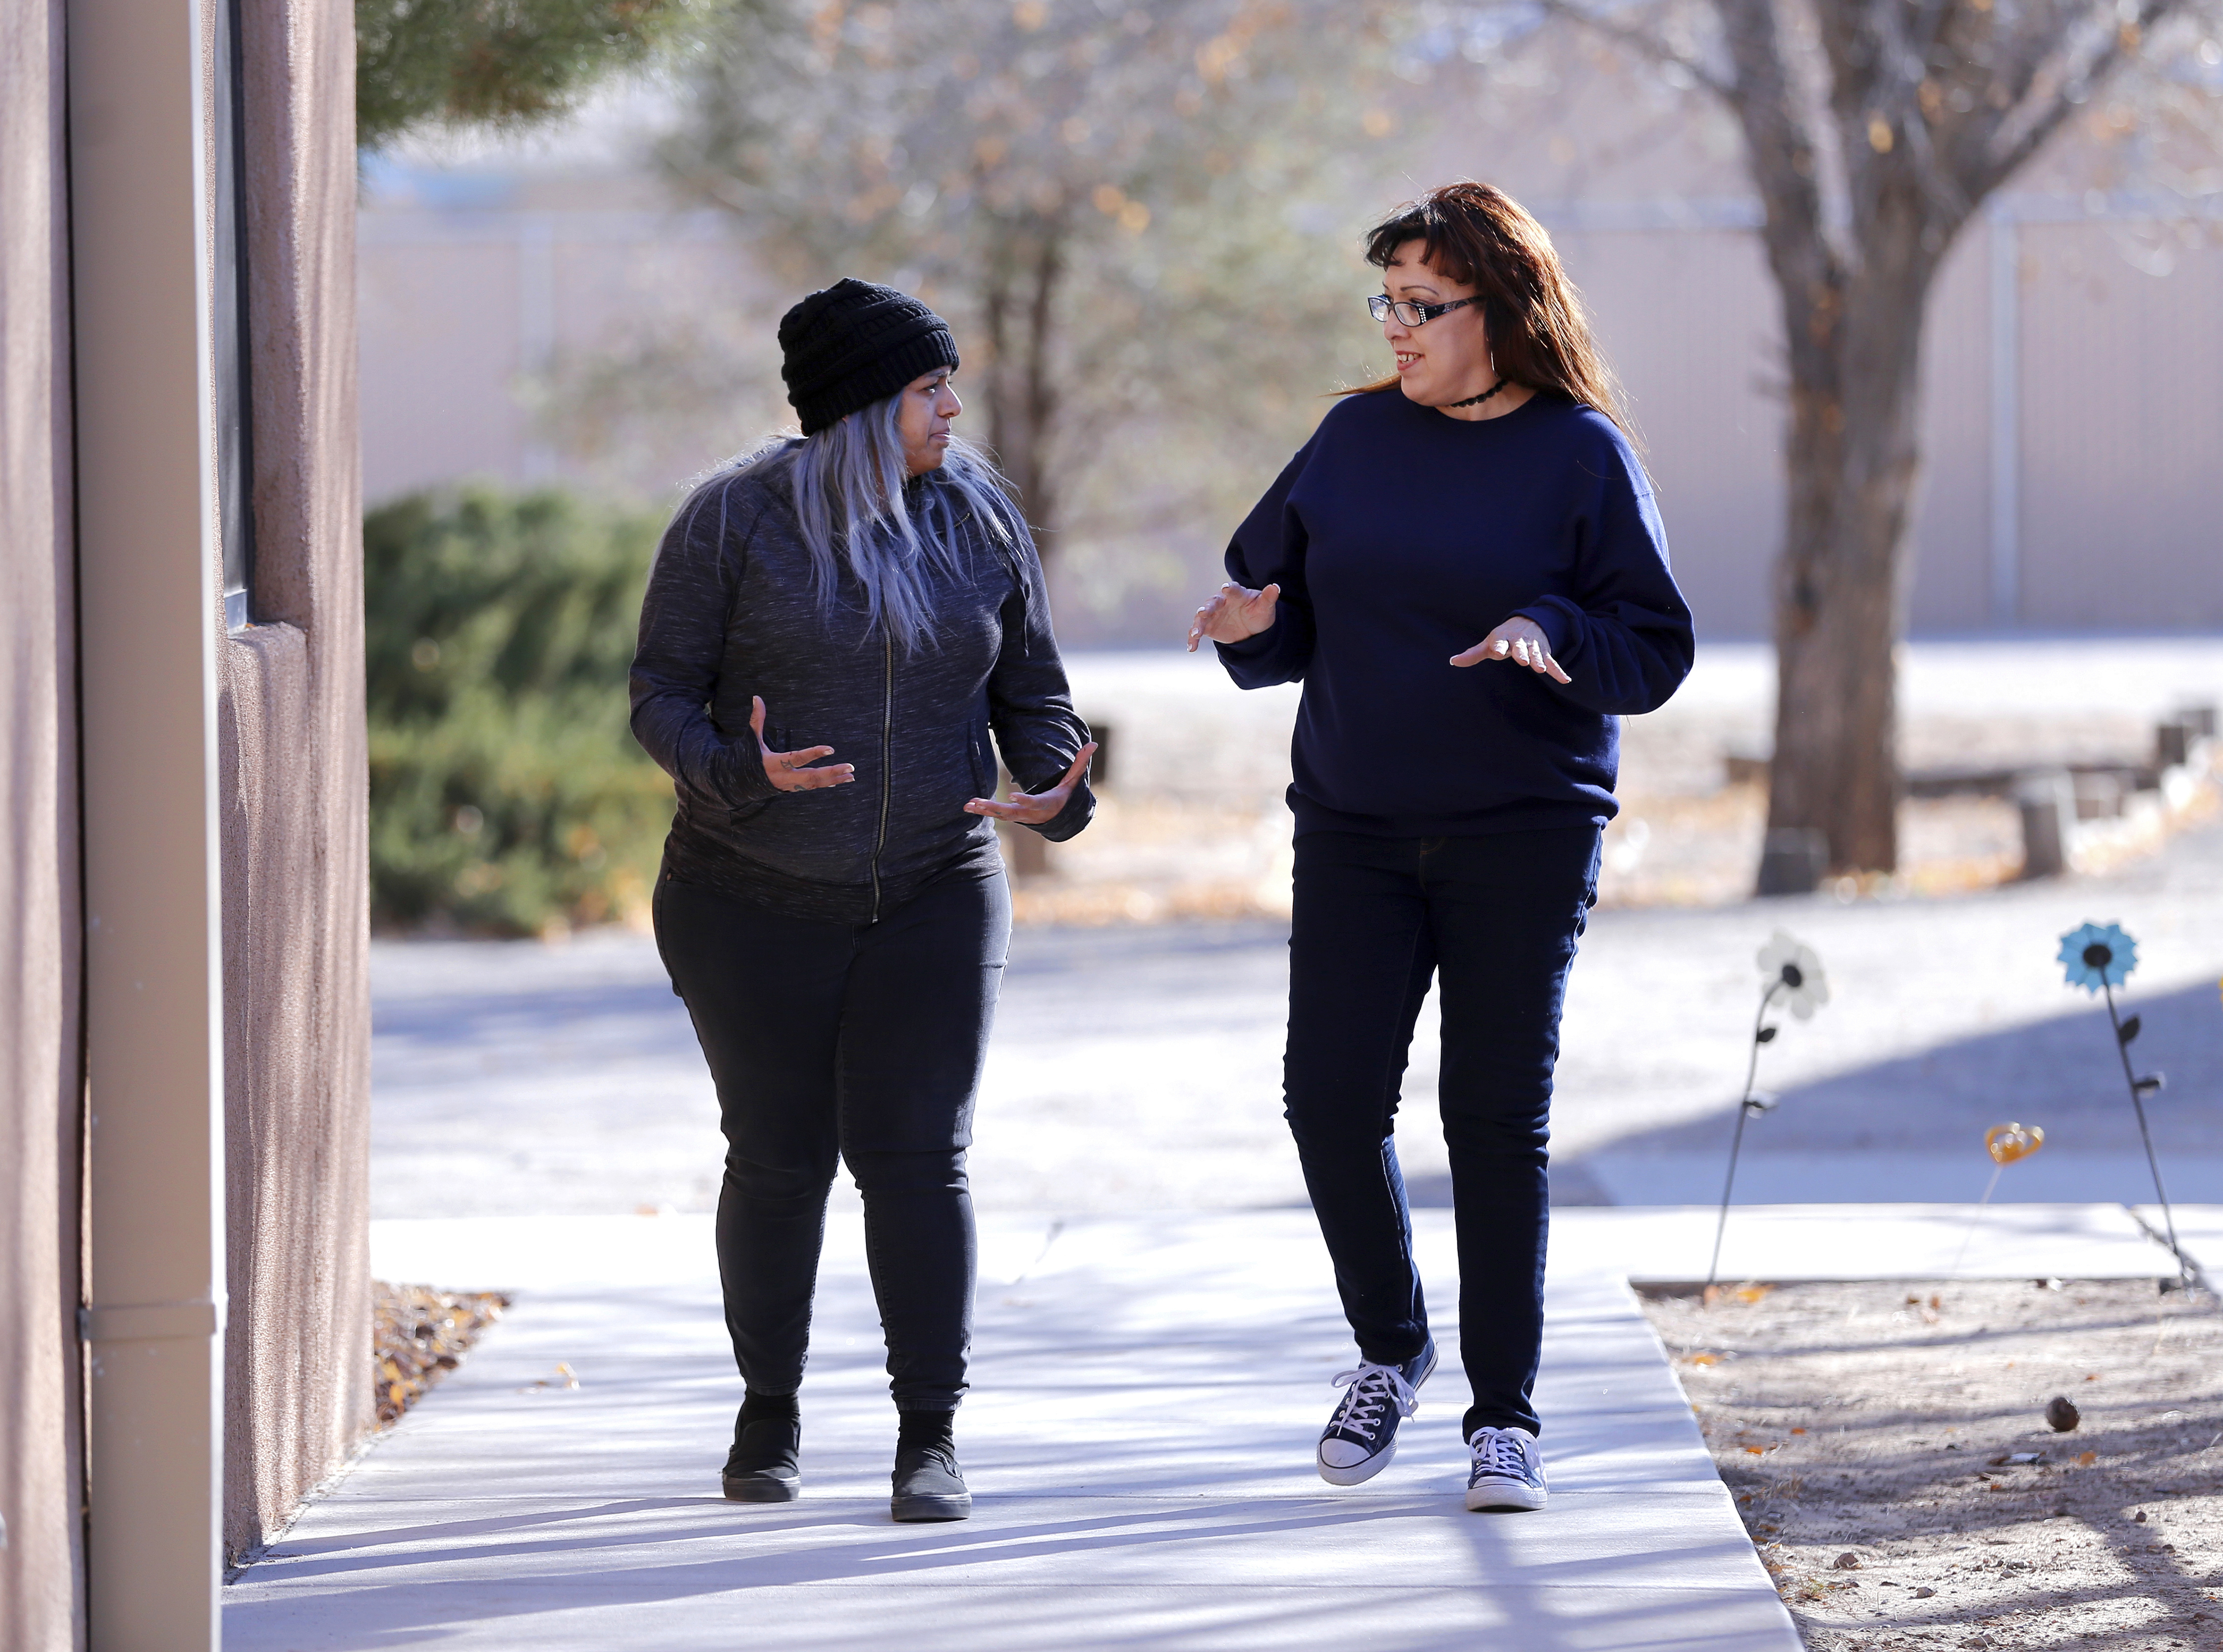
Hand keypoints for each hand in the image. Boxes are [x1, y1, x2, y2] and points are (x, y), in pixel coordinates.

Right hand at [751, 695, 853, 791]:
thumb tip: (756, 697)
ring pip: (814, 785)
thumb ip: (757, 719)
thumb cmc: (744, 759)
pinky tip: (838, 781)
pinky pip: (811, 788)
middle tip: (850, 767)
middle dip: (831, 773)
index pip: (798, 758)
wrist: (736, 783)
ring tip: (851, 775)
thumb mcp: (751, 739)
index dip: (814, 753)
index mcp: (774, 763)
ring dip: (833, 779)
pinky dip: (825, 783)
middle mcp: (783, 777)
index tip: (831, 749)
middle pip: (811, 777)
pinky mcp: (790, 789)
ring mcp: (788, 785)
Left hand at [965, 743, 1097, 825]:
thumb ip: (1080, 762)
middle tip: (981, 803)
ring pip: (999, 814)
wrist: (1058, 818)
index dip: (1023, 800)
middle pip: (1011, 812)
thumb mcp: (1073, 781)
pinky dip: (982, 810)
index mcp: (1044, 803)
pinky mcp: (1011, 815)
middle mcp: (1029, 813)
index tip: (1012, 796)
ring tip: (969, 804)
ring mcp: (1019, 816)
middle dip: (995, 808)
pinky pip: (995, 814)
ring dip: (984, 809)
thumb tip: (1093, 743)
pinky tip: (967, 806)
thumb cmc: (1064, 796)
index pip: (1033, 802)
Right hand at [1186, 582, 1280, 651]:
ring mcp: (1213, 614)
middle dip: (1207, 607)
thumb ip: (1269, 598)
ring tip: (1196, 633)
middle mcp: (1222, 602)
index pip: (1233, 589)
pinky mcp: (1208, 627)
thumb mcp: (1265, 608)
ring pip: (1202, 616)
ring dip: (1198, 624)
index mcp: (1237, 594)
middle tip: (1203, 612)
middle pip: (1213, 602)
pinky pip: (1197, 631)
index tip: (1225, 588)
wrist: (1251, 631)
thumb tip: (1275, 586)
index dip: (1229, 588)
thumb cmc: (1258, 614)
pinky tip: (1191, 647)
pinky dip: (1193, 638)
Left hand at [1451, 616, 1570, 683]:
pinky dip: (1558, 671)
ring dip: (1539, 661)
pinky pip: (1552, 663)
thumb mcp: (1489, 643)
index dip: (1498, 647)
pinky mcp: (1544, 653)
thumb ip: (1473, 654)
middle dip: (1522, 654)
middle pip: (1521, 648)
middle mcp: (1519, 642)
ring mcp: (1533, 647)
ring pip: (1536, 655)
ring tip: (1541, 670)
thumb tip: (1453, 662)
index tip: (1497, 651)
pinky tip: (1565, 680)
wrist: (1528, 622)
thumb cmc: (1504, 638)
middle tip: (1523, 661)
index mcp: (1503, 639)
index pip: (1500, 643)